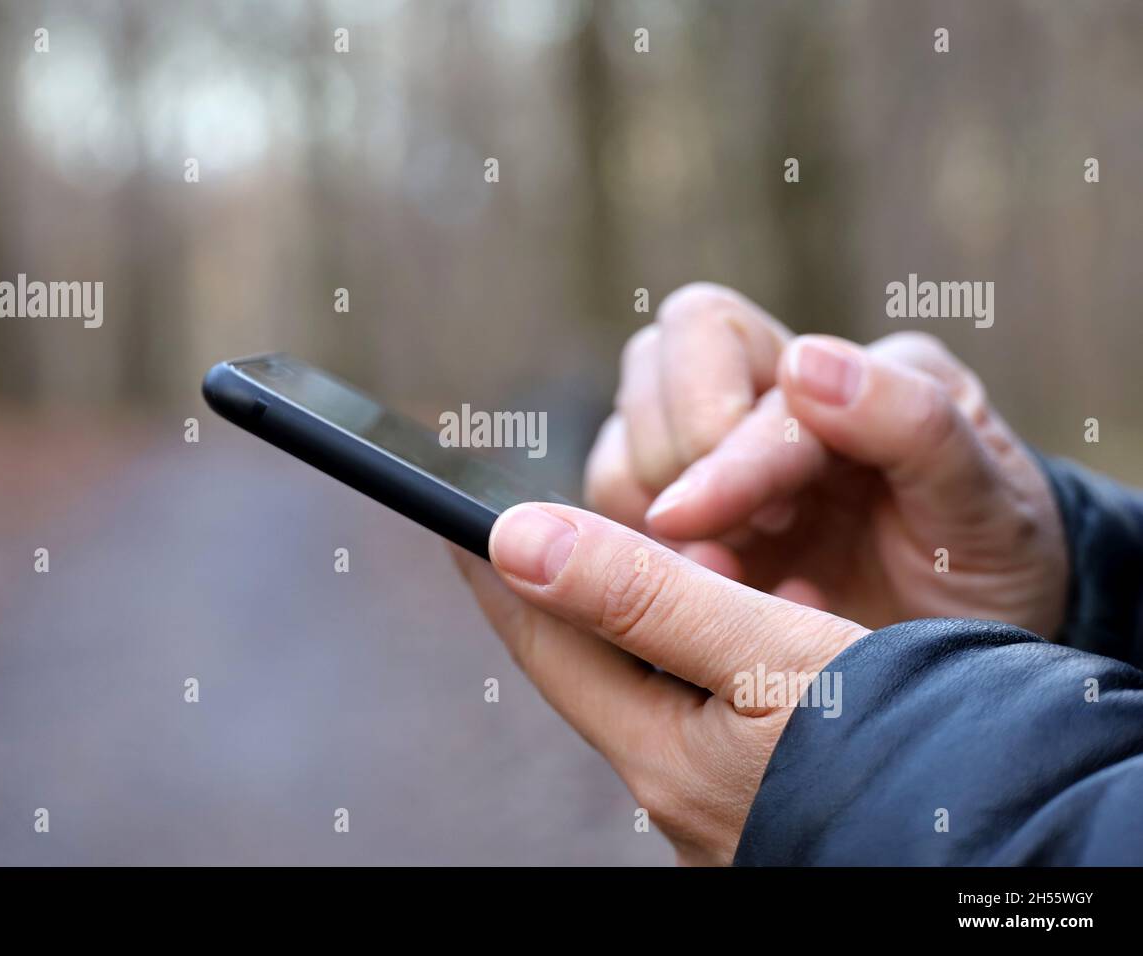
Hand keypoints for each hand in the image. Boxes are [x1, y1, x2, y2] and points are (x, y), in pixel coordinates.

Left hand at [452, 504, 867, 864]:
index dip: (506, 578)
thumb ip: (643, 600)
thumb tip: (519, 542)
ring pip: (665, 685)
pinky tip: (759, 617)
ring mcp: (728, 799)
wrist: (1008, 839)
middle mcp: (682, 789)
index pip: (549, 647)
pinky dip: (722, 650)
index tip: (463, 522)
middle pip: (600, 669)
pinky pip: (723, 706)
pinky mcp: (777, 793)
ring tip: (649, 562)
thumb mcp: (766, 660)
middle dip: (574, 597)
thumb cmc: (899, 750)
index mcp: (662, 757)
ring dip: (654, 619)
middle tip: (543, 533)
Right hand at [585, 283, 1068, 636]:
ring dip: (646, 504)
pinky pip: (611, 510)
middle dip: (671, 450)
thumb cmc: (984, 572)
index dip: (717, 445)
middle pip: (660, 352)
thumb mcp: (985, 506)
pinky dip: (633, 550)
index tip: (723, 526)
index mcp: (847, 372)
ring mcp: (717, 458)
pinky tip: (706, 589)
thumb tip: (806, 361)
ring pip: (621, 435)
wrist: (965, 661)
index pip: (730, 351)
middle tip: (732, 536)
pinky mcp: (683, 521)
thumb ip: (915, 423)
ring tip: (723, 570)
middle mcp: (769, 397)